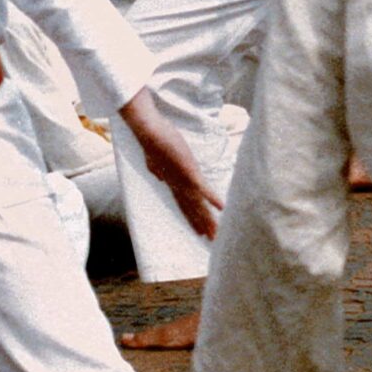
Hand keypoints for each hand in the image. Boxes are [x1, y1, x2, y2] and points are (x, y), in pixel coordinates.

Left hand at [118, 86, 219, 236]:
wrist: (148, 132)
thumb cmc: (152, 141)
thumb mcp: (153, 158)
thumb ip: (157, 170)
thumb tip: (159, 177)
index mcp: (172, 183)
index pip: (183, 204)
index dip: (191, 218)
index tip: (199, 230)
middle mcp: (178, 185)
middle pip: (192, 209)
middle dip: (202, 225)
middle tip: (212, 240)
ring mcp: (183, 180)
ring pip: (198, 204)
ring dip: (208, 219)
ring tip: (216, 233)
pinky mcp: (189, 172)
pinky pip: (203, 189)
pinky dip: (212, 199)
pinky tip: (223, 208)